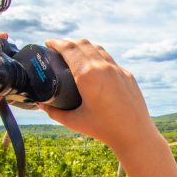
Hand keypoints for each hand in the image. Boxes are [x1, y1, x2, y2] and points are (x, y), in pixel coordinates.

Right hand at [40, 38, 159, 151]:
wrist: (135, 135)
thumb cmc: (104, 129)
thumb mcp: (74, 121)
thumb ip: (55, 112)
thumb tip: (41, 105)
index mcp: (87, 75)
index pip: (69, 49)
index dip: (56, 43)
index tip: (48, 43)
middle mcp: (103, 67)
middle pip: (82, 44)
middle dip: (68, 42)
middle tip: (57, 47)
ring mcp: (117, 69)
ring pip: (97, 48)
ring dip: (83, 46)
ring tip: (74, 52)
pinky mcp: (127, 75)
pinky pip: (109, 59)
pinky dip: (97, 56)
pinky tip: (94, 64)